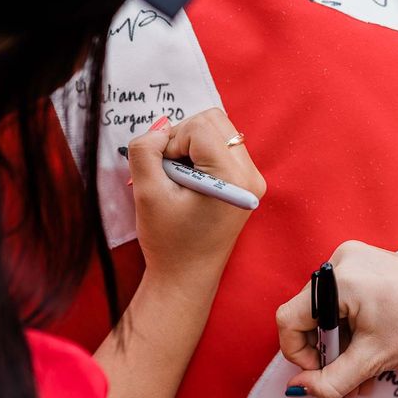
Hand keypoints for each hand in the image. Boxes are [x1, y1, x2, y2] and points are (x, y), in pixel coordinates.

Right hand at [126, 108, 265, 279]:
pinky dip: (199, 155)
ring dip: (190, 146)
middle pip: (213, 120)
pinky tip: (190, 183)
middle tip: (171, 173)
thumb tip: (161, 127)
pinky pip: (220, 147)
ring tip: (180, 179)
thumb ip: (145, 150)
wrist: (186, 277)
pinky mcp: (245, 182)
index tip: (166, 173)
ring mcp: (252, 179)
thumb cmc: (169, 242)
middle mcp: (251, 175)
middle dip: (184, 138)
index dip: (173, 143)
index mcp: (233, 178)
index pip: (199, 126)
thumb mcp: (147, 192)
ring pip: (217, 130)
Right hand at [275, 241, 397, 397]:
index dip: (298, 353)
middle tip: (348, 377)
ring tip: (365, 370)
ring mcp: (357, 259)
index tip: (320, 373)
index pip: (290, 318)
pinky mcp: (370, 264)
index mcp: (339, 278)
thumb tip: (300, 388)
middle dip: (326, 352)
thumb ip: (331, 379)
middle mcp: (343, 260)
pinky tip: (372, 347)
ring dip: (341, 344)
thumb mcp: (374, 359)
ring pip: (327, 311)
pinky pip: (344, 300)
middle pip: (309, 315)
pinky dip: (352, 327)